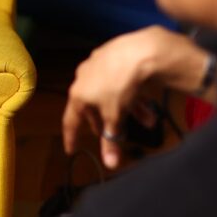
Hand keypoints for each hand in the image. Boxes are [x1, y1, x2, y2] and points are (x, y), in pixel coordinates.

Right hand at [62, 25, 208, 168]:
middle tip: (112, 133)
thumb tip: (110, 165)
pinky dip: (132, 94)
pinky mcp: (114, 55)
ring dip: (127, 110)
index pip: (70, 121)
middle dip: (104, 122)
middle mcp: (83, 77)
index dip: (71, 137)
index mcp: (78, 93)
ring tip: (146, 120)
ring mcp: (98, 64)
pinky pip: (120, 81)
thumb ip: (111, 140)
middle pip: (92, 106)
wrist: (140, 52)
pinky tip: (146, 99)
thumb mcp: (116, 117)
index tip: (71, 150)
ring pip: (110, 94)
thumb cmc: (120, 86)